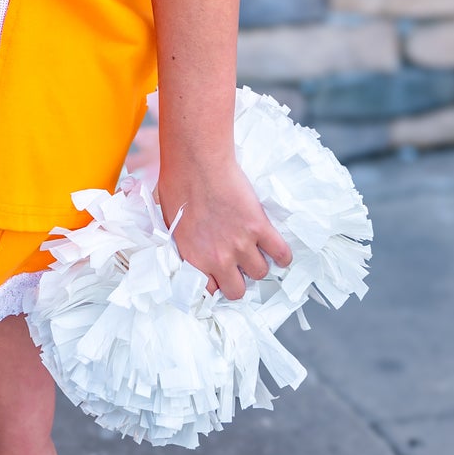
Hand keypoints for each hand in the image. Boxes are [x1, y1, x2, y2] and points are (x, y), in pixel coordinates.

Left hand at [158, 154, 291, 300]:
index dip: (217, 283)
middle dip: (239, 280)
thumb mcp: (170, 223)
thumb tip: (190, 249)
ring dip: (258, 264)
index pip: (211, 291)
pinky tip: (279, 252)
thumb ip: (185, 244)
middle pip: (238, 291)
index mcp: (194, 258)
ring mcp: (241, 244)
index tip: (220, 276)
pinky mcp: (259, 227)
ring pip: (260, 272)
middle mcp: (218, 258)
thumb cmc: (178, 185)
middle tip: (238, 266)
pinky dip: (283, 255)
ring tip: (256, 252)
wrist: (196, 163)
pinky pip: (281, 253)